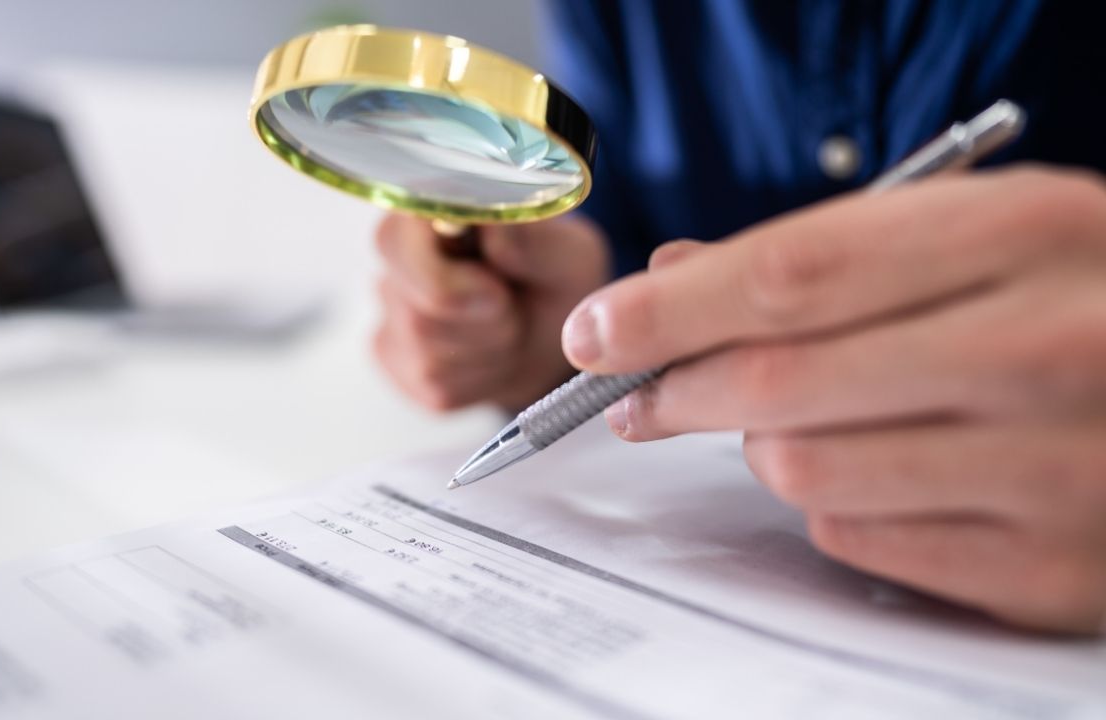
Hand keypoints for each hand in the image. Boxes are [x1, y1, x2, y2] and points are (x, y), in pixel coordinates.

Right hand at [374, 213, 609, 411]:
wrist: (552, 337)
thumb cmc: (553, 282)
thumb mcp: (564, 251)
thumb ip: (530, 238)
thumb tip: (492, 226)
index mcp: (425, 218)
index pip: (392, 241)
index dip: (442, 274)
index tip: (495, 285)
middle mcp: (397, 265)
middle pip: (418, 313)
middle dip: (485, 320)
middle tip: (514, 303)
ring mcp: (392, 319)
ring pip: (430, 356)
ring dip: (491, 349)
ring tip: (511, 326)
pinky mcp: (402, 368)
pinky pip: (437, 387)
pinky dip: (482, 380)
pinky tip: (494, 355)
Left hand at [561, 166, 1105, 632]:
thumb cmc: (1072, 294)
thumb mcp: (973, 229)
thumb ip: (823, 251)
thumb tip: (669, 286)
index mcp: (1026, 232)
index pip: (794, 276)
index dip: (670, 310)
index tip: (598, 331)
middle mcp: (1049, 349)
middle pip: (781, 383)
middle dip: (675, 387)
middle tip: (638, 391)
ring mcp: (1057, 471)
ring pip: (802, 470)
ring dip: (763, 443)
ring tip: (793, 415)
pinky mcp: (1048, 569)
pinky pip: (858, 538)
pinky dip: (833, 502)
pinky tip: (873, 467)